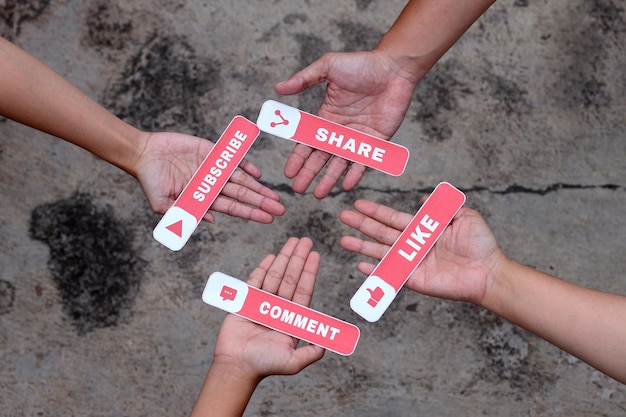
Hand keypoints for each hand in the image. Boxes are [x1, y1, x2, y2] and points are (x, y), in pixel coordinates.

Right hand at [134, 131, 284, 222]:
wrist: (144, 153)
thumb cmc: (150, 180)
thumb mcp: (161, 204)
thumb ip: (184, 213)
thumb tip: (211, 220)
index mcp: (204, 198)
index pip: (233, 208)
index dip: (251, 213)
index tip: (268, 219)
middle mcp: (214, 185)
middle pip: (243, 196)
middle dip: (262, 203)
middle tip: (281, 210)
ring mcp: (214, 168)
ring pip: (243, 180)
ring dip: (260, 188)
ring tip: (276, 197)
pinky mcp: (212, 152)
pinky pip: (233, 159)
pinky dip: (246, 165)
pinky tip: (258, 174)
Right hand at [212, 237, 324, 378]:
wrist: (237, 366)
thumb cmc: (264, 365)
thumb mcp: (294, 362)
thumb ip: (312, 352)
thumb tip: (329, 343)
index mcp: (291, 318)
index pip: (303, 290)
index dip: (309, 272)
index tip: (315, 255)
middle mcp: (279, 308)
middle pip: (291, 278)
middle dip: (298, 259)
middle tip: (305, 240)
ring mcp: (262, 304)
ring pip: (276, 276)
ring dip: (284, 258)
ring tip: (292, 242)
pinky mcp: (245, 302)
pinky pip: (256, 281)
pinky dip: (263, 268)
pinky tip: (272, 256)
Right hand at [275, 50, 417, 197]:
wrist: (394, 67)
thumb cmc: (361, 64)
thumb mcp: (328, 67)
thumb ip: (304, 79)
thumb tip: (278, 88)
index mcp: (326, 117)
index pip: (308, 142)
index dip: (298, 158)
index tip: (288, 172)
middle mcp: (340, 131)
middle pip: (321, 157)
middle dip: (309, 174)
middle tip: (299, 190)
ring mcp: (358, 137)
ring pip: (341, 163)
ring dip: (329, 179)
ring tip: (319, 194)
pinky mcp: (377, 141)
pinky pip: (364, 160)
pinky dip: (356, 173)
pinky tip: (346, 185)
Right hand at [339, 199, 503, 304]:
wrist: (488, 272)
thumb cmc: (481, 244)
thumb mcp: (465, 216)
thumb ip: (443, 206)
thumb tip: (424, 198)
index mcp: (422, 229)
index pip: (392, 218)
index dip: (375, 211)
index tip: (358, 203)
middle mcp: (413, 245)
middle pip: (381, 232)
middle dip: (362, 224)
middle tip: (343, 216)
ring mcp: (412, 262)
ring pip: (381, 252)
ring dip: (362, 246)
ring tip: (344, 240)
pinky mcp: (414, 279)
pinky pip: (390, 274)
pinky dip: (375, 271)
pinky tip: (360, 266)